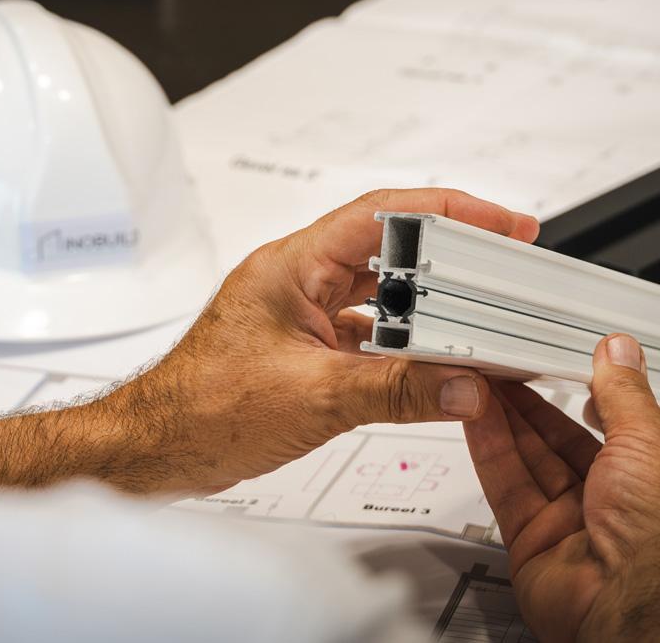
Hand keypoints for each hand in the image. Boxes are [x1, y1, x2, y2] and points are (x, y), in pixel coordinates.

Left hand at [0, 188, 538, 500]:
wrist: (151, 449)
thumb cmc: (199, 409)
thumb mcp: (313, 398)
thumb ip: (396, 391)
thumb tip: (463, 383)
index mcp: (292, 265)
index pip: (385, 215)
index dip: (451, 210)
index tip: (502, 222)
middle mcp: (295, 279)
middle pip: (391, 249)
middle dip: (453, 255)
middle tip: (507, 263)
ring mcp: (298, 313)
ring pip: (381, 293)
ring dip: (430, 303)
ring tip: (483, 310)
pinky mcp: (300, 348)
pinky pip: (367, 332)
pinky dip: (405, 344)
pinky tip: (435, 361)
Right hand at [464, 336, 659, 642]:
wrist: (636, 611)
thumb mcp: (650, 439)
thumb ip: (624, 393)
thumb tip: (619, 351)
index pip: (627, 421)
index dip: (596, 389)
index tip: (565, 358)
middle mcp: (627, 501)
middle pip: (571, 439)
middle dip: (539, 401)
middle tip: (509, 363)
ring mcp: (580, 523)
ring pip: (535, 460)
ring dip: (508, 418)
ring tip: (482, 377)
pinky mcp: (538, 542)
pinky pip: (510, 487)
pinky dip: (491, 449)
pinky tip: (476, 414)